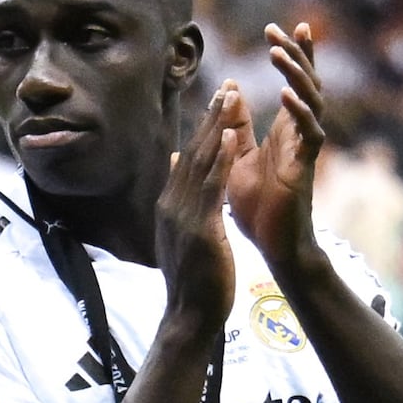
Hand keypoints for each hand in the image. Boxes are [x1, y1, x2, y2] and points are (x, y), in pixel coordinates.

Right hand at [158, 83, 253, 340]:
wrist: (189, 315)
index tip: (217, 102)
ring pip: (201, 162)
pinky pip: (212, 186)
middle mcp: (171, 204)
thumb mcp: (182, 235)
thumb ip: (178, 199)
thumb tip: (173, 163)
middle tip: (227, 86)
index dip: (202, 129)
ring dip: (217, 127)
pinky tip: (233, 135)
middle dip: (210, 118)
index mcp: (169, 205)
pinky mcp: (200, 227)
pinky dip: (222, 158)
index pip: (186, 159)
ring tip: (231, 98)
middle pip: (192, 152)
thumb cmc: (192, 280)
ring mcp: (183, 215)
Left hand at [229, 23, 326, 276]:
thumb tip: (229, 92)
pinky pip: (310, 132)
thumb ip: (237, 126)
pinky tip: (285, 94)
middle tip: (280, 29)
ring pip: (311, 101)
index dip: (293, 55)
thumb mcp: (238, 156)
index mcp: (285, 128)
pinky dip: (298, 112)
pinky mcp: (306, 166)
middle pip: (307, 82)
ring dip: (295, 75)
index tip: (282, 27)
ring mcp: (306, 147)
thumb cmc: (258, 204)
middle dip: (296, 54)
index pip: (294, 82)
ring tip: (278, 53)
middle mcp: (300, 133)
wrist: (271, 242)